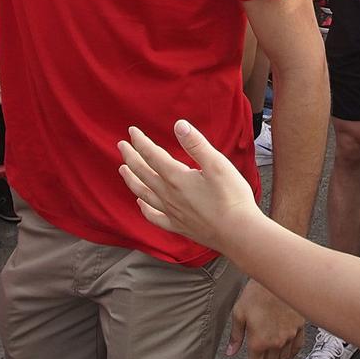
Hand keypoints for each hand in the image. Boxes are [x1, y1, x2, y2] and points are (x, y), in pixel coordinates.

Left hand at [117, 121, 261, 249]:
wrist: (238, 233)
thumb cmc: (231, 197)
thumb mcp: (217, 164)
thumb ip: (196, 144)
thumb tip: (179, 125)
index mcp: (177, 178)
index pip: (152, 155)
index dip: (140, 142)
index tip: (131, 131)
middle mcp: (169, 195)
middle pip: (143, 173)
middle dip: (131, 157)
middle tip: (121, 145)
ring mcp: (172, 212)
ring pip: (144, 193)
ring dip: (131, 180)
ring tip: (123, 170)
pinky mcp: (179, 226)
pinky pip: (155, 217)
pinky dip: (145, 209)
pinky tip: (141, 204)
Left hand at [225, 281, 304, 358]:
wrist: (278, 278)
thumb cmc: (256, 293)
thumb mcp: (239, 313)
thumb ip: (236, 336)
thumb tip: (231, 353)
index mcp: (258, 342)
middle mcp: (275, 343)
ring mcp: (289, 337)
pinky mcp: (299, 329)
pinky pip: (296, 349)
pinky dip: (291, 356)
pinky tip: (288, 357)